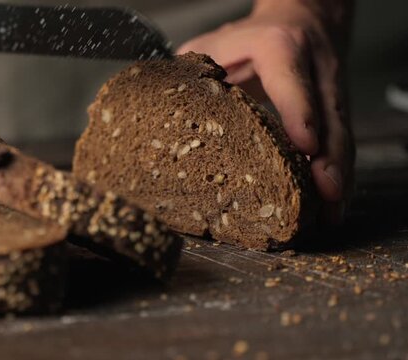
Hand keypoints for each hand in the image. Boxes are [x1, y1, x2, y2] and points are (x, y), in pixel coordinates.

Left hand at [178, 0, 354, 223]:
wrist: (300, 18)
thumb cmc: (248, 39)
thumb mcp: (215, 44)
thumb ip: (193, 73)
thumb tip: (160, 112)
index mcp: (279, 47)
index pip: (292, 79)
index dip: (301, 111)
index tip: (304, 144)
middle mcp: (315, 68)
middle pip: (329, 114)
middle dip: (330, 156)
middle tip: (325, 191)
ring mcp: (332, 89)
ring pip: (342, 133)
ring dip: (340, 174)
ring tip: (331, 210)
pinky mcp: (338, 110)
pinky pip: (344, 143)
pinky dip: (342, 175)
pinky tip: (335, 203)